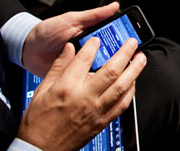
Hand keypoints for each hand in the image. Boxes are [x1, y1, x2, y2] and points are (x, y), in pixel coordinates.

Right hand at [17, 36, 146, 150]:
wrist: (40, 149)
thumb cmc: (38, 122)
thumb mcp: (42, 90)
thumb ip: (57, 67)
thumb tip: (68, 48)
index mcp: (66, 87)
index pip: (85, 59)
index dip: (93, 45)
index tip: (97, 39)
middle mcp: (84, 98)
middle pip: (111, 71)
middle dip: (125, 53)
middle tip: (132, 43)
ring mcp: (95, 111)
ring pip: (121, 87)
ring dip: (134, 71)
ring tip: (140, 59)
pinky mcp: (102, 122)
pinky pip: (122, 105)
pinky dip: (130, 92)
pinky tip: (133, 83)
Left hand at [22, 2, 119, 77]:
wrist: (27, 49)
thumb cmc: (48, 31)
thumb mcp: (71, 19)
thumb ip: (93, 15)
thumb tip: (114, 6)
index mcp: (92, 36)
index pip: (114, 37)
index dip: (125, 39)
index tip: (135, 40)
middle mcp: (91, 51)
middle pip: (112, 55)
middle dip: (120, 57)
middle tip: (127, 57)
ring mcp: (84, 65)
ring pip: (102, 69)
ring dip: (108, 70)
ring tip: (114, 71)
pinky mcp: (76, 78)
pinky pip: (88, 81)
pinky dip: (93, 81)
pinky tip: (98, 81)